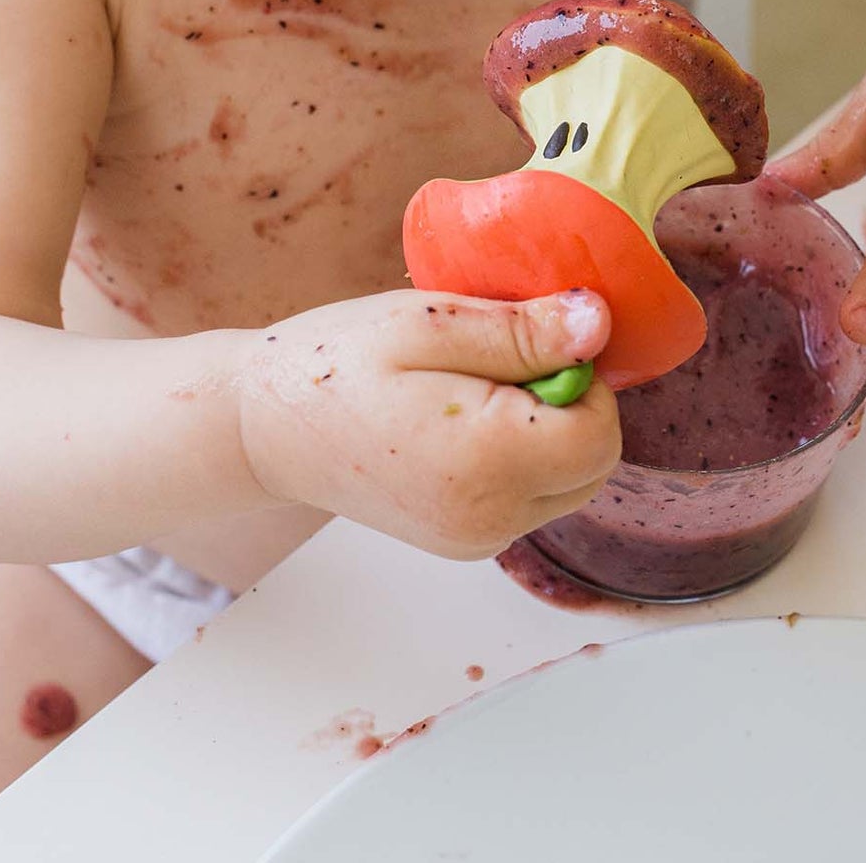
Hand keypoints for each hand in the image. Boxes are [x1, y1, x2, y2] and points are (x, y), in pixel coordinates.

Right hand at [236, 289, 620, 559]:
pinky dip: (523, 455)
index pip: (601, 432)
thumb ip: (523, 331)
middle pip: (595, 464)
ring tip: (474, 389)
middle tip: (499, 362)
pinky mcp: (466, 542)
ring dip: (549, 430)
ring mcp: (477, 540)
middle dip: (572, 405)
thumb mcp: (430, 323)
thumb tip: (600, 324)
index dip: (582, 376)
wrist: (263, 427)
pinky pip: (533, 496)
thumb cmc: (339, 362)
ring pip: (569, 481)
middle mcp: (490, 519)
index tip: (528, 342)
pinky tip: (465, 419)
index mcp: (485, 463)